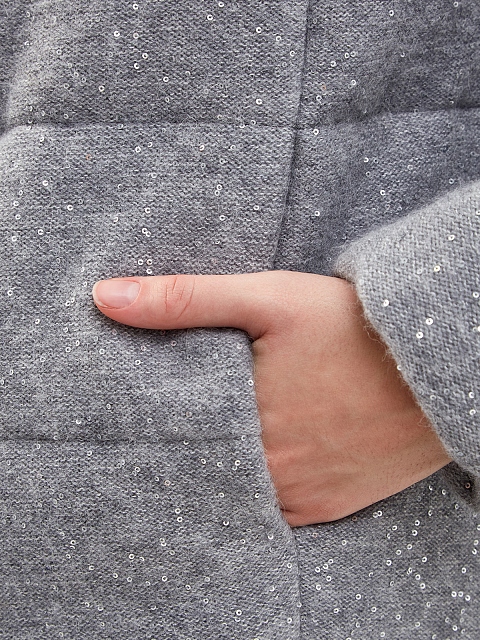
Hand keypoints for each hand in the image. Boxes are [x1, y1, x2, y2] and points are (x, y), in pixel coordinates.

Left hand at [92, 271, 450, 525]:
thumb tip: (104, 298)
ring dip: (222, 466)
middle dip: (188, 444)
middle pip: (203, 465)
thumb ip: (184, 299)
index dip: (154, 420)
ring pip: (235, 491)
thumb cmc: (351, 326)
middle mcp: (269, 470)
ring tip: (217, 435)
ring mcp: (300, 496)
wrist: (434, 363)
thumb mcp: (267, 298)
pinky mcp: (327, 507)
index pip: (171, 434)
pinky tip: (258, 455)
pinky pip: (273, 510)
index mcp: (244, 422)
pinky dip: (256, 487)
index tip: (141, 409)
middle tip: (181, 418)